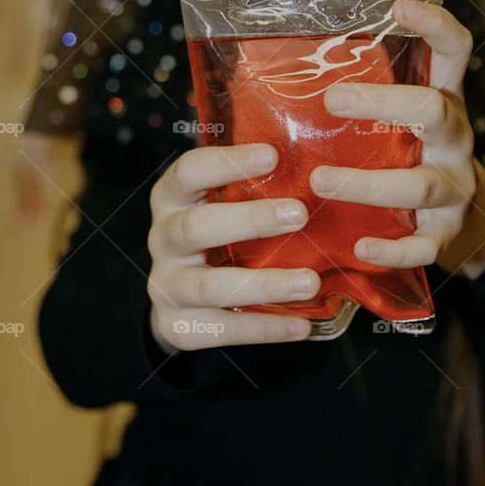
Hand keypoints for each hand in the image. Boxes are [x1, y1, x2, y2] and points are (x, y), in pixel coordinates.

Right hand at [148, 143, 317, 352]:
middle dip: (249, 221)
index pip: (188, 171)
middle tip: (300, 214)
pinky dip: (264, 328)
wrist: (179, 297)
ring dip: (263, 284)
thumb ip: (252, 189)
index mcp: (172, 198)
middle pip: (195, 228)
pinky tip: (301, 325)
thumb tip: (320, 168)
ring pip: (208, 286)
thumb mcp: (220, 204)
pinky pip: (222, 330)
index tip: (272, 156)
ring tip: (310, 283)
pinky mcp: (178, 326)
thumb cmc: (216, 235)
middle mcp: (163, 239)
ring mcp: (166, 285)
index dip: (227, 163)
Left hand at [309, 0, 484, 280]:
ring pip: (421, 184)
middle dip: (386, 103)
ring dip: (369, 184)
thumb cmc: (410, 157)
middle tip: (334, 98)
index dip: (435, 24)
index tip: (399, 6)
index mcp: (445, 100)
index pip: (454, 50)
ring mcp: (455, 187)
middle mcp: (455, 139)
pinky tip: (361, 247)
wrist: (468, 224)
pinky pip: (423, 244)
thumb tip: (265, 65)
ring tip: (320, 180)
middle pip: (435, 110)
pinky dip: (392, 248)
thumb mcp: (399, 120)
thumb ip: (361, 95)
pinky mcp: (445, 234)